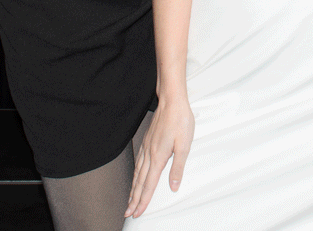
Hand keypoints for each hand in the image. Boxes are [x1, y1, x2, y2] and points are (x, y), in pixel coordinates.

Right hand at [125, 97, 194, 217]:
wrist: (172, 100)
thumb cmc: (180, 120)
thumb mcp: (184, 146)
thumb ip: (177, 168)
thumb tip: (173, 186)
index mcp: (158, 157)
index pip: (148, 185)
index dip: (143, 200)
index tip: (137, 212)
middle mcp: (150, 154)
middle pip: (139, 181)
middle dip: (134, 199)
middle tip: (128, 212)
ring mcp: (147, 146)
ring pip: (138, 172)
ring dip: (133, 188)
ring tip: (129, 199)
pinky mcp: (148, 140)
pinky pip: (139, 162)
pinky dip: (136, 173)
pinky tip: (136, 175)